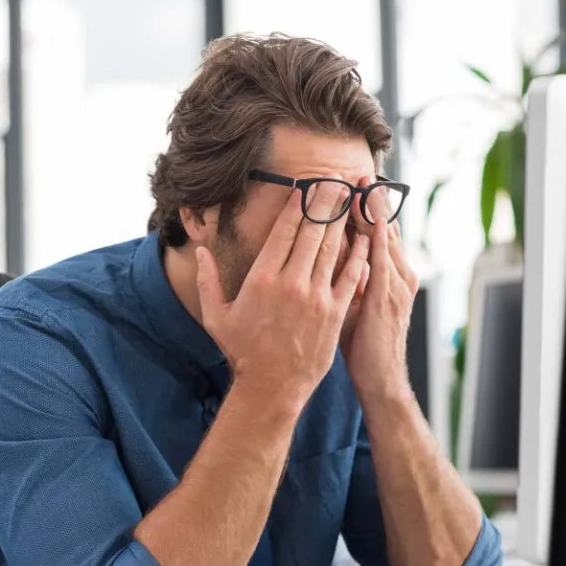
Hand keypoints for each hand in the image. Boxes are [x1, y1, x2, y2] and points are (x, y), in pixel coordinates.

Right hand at [196, 180, 370, 411]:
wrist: (272, 386)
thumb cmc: (243, 352)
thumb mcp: (216, 316)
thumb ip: (207, 280)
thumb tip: (201, 251)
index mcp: (262, 278)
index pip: (284, 230)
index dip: (298, 204)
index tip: (306, 185)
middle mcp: (291, 282)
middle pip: (312, 231)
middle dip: (325, 201)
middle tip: (335, 179)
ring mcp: (316, 297)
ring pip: (333, 248)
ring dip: (343, 220)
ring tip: (351, 197)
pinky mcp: (334, 312)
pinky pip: (350, 276)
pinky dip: (358, 254)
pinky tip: (365, 237)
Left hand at [340, 174, 418, 403]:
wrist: (380, 380)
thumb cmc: (366, 346)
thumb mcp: (357, 307)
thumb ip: (351, 280)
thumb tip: (333, 259)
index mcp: (392, 276)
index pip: (378, 233)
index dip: (366, 208)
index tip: (352, 184)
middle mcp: (399, 275)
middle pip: (384, 228)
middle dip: (372, 200)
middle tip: (358, 171)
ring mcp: (396, 286)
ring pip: (384, 238)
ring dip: (373, 210)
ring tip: (362, 182)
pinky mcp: (387, 298)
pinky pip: (380, 260)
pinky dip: (374, 237)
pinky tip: (367, 218)